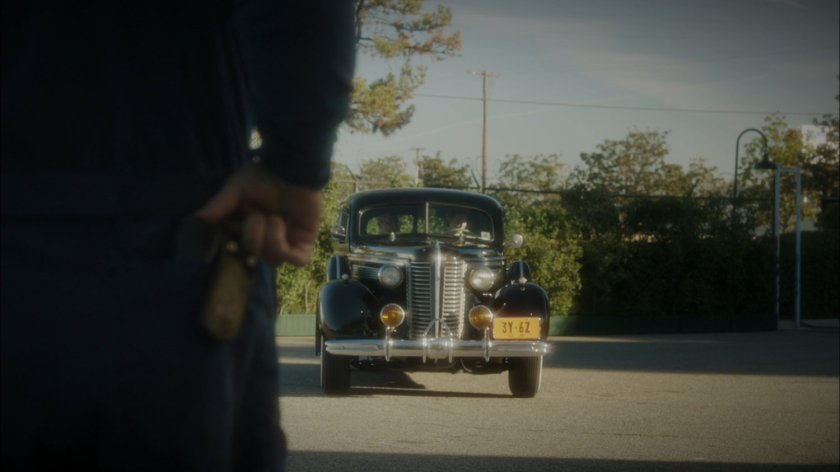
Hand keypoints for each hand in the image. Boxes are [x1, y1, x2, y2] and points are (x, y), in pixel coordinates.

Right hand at [196, 168, 323, 266]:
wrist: (292, 168)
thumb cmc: (264, 176)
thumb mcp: (236, 190)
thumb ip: (219, 206)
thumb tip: (197, 219)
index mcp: (249, 231)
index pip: (238, 253)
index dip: (232, 250)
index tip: (227, 239)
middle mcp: (267, 240)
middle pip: (254, 258)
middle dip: (252, 239)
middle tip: (255, 217)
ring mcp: (288, 243)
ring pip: (274, 261)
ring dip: (269, 239)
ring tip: (273, 217)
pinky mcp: (306, 243)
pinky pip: (297, 261)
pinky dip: (284, 245)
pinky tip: (280, 224)